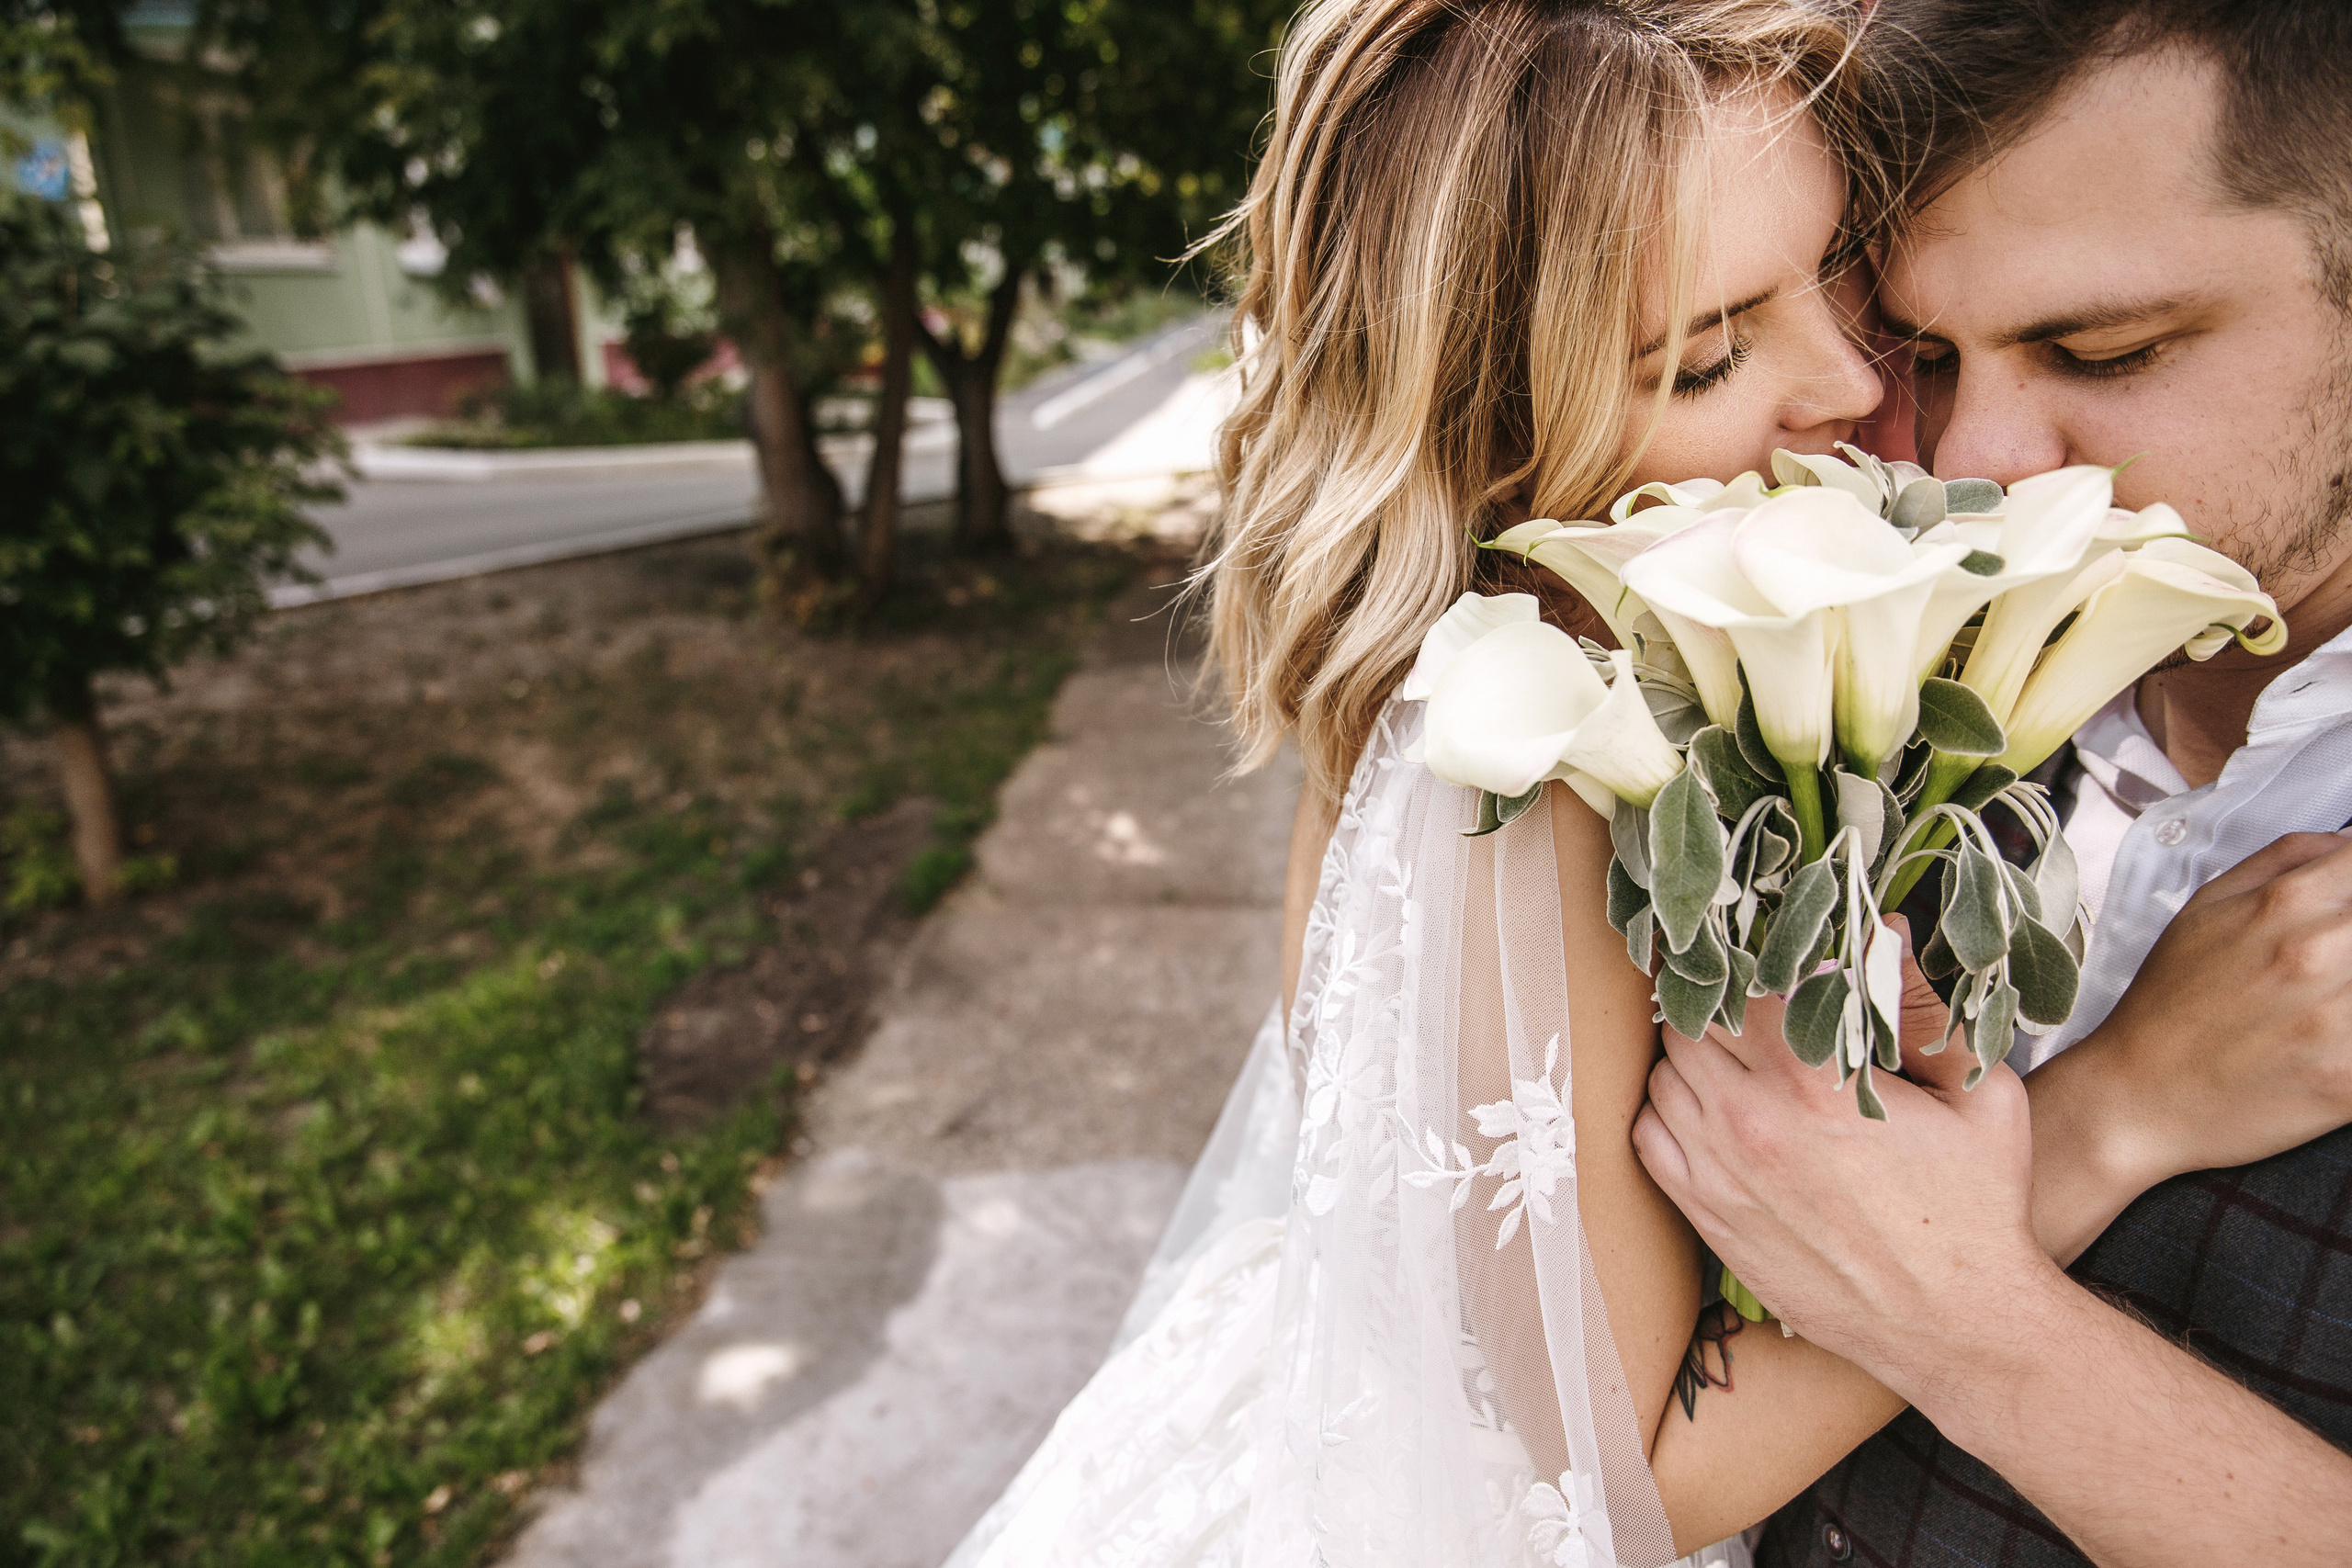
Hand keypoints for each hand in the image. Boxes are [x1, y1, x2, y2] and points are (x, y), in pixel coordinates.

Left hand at [1632, 920, 2047, 1379]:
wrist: (1957, 1326)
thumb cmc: (1978, 1210)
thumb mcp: (1980, 1096)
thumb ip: (1926, 1009)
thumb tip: (1889, 933)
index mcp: (1813, 1086)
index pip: (1741, 986)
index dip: (1756, 963)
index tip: (1777, 959)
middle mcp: (1750, 1124)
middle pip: (1689, 1025)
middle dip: (1721, 1006)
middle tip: (1756, 1004)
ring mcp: (1719, 1174)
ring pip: (1661, 1077)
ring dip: (1692, 1057)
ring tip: (1739, 1056)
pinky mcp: (1706, 1217)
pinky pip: (1648, 1137)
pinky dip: (1669, 1112)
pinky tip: (1713, 1110)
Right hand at [2042, 830, 2351, 1191]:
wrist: (2137, 1097)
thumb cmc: (2168, 1006)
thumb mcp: (2205, 908)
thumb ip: (2284, 860)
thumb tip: (2346, 842)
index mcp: (2288, 903)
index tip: (2348, 905)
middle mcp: (2321, 953)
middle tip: (2339, 960)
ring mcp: (2339, 1020)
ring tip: (2332, 998)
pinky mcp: (2351, 1082)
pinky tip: (2335, 1037)